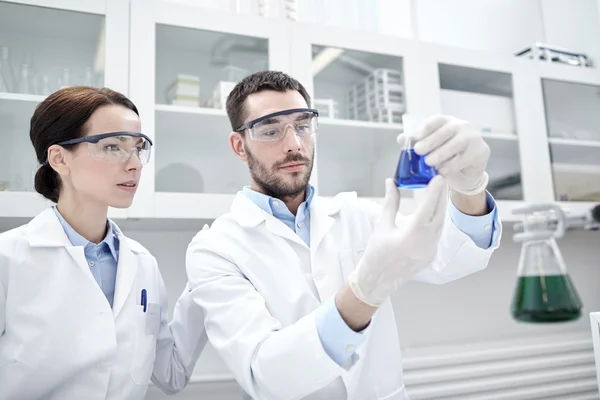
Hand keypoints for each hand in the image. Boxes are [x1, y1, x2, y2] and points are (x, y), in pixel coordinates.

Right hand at [347, 176, 447, 306]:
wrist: (377, 281)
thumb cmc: (376, 253)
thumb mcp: (382, 226)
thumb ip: (390, 203)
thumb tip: (391, 182)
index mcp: (410, 238)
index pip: (426, 210)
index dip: (433, 193)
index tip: (438, 178)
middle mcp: (424, 246)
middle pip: (438, 216)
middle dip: (440, 197)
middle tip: (440, 179)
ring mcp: (430, 252)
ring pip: (440, 225)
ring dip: (440, 208)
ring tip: (438, 191)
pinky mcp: (431, 255)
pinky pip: (437, 234)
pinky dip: (436, 219)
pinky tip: (434, 209)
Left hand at [397, 115, 489, 195]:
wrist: (467, 167)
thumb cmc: (446, 153)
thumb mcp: (431, 146)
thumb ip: (417, 142)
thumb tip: (401, 139)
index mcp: (447, 122)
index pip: (436, 120)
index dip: (425, 128)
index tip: (414, 138)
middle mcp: (461, 126)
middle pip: (446, 131)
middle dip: (431, 141)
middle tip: (418, 151)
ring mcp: (472, 137)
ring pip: (456, 143)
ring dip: (441, 153)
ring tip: (428, 162)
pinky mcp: (480, 151)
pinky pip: (465, 158)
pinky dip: (452, 166)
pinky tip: (442, 172)